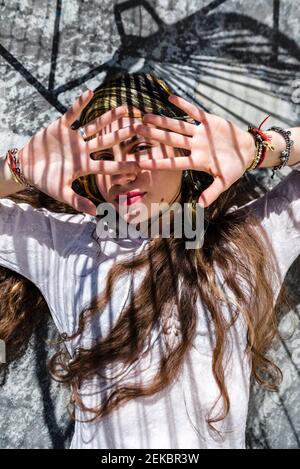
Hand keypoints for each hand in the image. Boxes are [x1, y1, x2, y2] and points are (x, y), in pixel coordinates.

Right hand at [18, 90, 139, 215]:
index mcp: (85, 166)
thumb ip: (78, 202)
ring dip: (108, 117)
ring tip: (124, 108)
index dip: (123, 164)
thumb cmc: (45, 181)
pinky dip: (80, 104)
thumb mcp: (62, 192)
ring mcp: (73, 138)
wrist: (27, 167)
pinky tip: (90, 93)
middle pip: (106, 141)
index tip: (141, 163)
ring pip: (94, 126)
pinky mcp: (61, 127)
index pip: (108, 165)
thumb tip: (95, 213)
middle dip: (122, 134)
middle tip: (140, 127)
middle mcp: (83, 150)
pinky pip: (72, 114)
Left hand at [135, 95, 254, 206]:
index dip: (158, 162)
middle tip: (136, 130)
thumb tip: (201, 206)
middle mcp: (194, 147)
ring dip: (162, 121)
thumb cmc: (235, 168)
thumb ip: (212, 192)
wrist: (247, 152)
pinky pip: (194, 112)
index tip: (141, 163)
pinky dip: (184, 105)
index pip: (173, 162)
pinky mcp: (208, 122)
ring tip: (146, 116)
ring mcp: (200, 134)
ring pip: (178, 126)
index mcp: (196, 162)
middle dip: (154, 136)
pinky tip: (170, 99)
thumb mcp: (224, 182)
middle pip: (170, 141)